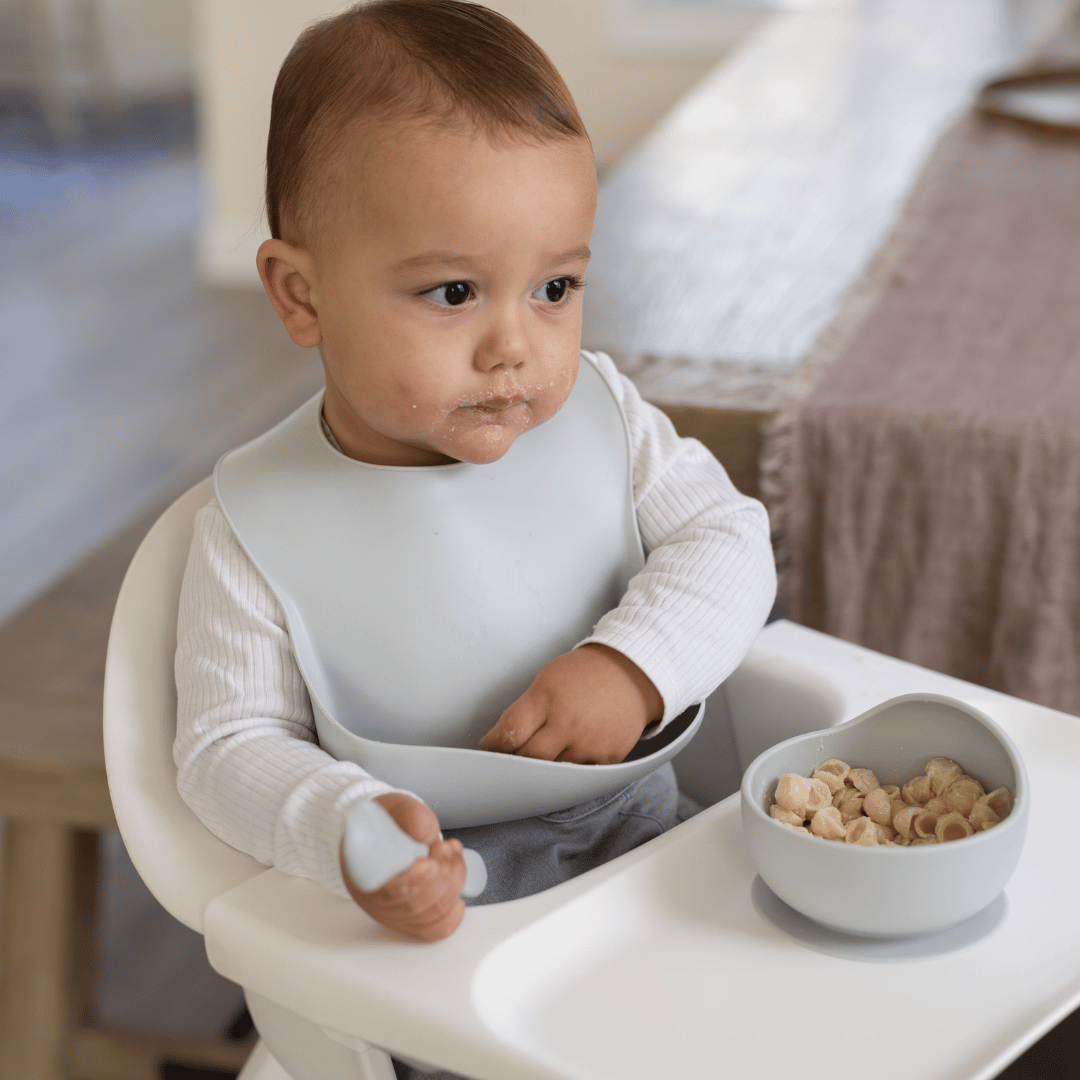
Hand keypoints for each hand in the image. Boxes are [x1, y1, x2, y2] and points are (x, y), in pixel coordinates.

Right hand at [340, 793, 465, 940]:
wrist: (386, 829)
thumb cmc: (389, 822)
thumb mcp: (397, 810)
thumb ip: (410, 818)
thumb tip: (423, 832)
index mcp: (363, 875)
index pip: (387, 893)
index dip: (413, 882)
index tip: (430, 864)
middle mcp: (376, 901)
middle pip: (413, 906)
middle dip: (441, 875)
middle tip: (447, 849)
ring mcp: (395, 912)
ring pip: (427, 915)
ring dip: (451, 883)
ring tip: (453, 855)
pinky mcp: (412, 918)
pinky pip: (435, 928)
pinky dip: (453, 911)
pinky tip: (456, 888)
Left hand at [477, 644, 662, 763]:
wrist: (632, 674)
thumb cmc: (585, 674)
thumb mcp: (548, 678)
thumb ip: (527, 708)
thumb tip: (504, 739)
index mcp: (547, 698)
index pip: (509, 732)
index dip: (493, 745)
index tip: (488, 748)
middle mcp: (568, 722)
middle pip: (527, 759)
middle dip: (513, 762)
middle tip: (507, 761)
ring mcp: (589, 743)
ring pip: (553, 772)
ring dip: (541, 769)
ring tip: (536, 761)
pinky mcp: (608, 757)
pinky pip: (579, 775)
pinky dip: (569, 771)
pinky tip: (566, 758)